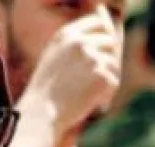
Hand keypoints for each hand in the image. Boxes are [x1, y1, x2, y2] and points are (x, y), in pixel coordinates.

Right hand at [19, 5, 121, 134]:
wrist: (40, 115)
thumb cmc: (45, 92)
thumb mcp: (53, 59)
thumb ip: (74, 45)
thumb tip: (105, 39)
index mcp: (66, 35)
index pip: (97, 23)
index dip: (104, 33)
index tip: (105, 45)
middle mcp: (80, 42)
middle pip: (110, 41)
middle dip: (107, 58)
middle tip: (97, 77)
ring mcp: (92, 58)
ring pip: (114, 63)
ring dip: (106, 78)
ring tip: (87, 94)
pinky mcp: (102, 75)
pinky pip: (114, 81)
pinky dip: (105, 93)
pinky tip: (89, 102)